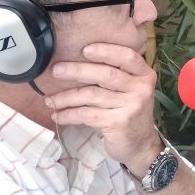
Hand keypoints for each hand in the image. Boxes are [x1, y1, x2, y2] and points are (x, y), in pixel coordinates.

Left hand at [47, 43, 160, 169]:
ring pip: (92, 95)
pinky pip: (87, 114)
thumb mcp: (130, 90)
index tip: (84, 50)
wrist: (140, 144)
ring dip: (66, 97)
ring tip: (50, 99)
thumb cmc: (129, 111)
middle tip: (56, 71)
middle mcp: (141, 88)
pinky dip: (69, 114)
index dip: (106, 51)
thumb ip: (116, 75)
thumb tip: (78, 60)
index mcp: (144, 75)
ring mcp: (131, 106)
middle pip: (106, 75)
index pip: (128, 57)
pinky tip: (57, 115)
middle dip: (77, 71)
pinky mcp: (118, 123)